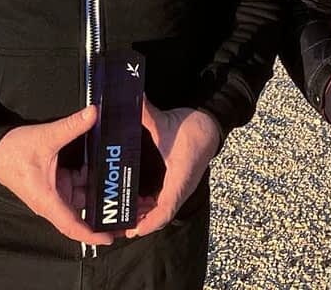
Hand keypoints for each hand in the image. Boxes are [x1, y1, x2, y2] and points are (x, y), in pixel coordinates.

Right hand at [0, 105, 115, 244]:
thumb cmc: (14, 151)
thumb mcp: (46, 137)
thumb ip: (72, 126)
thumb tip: (94, 112)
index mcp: (48, 200)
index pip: (72, 226)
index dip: (91, 234)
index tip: (110, 238)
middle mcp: (52, 201)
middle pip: (81, 215)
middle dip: (103, 214)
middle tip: (128, 212)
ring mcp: (54, 192)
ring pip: (81, 197)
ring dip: (99, 194)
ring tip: (124, 192)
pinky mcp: (54, 183)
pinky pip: (76, 185)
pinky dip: (89, 179)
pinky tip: (107, 171)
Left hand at [127, 99, 221, 237]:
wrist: (212, 123)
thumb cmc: (194, 128)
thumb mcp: (167, 121)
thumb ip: (146, 114)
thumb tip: (131, 102)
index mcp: (179, 178)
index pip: (166, 210)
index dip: (149, 223)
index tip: (131, 228)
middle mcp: (181, 187)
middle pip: (160, 215)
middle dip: (140, 220)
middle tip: (117, 220)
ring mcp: (180, 185)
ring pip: (161, 209)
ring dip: (143, 212)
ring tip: (123, 210)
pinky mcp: (178, 180)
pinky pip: (163, 199)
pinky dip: (149, 203)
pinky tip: (134, 197)